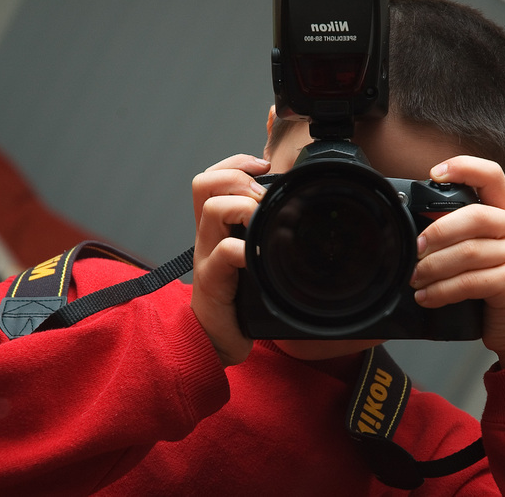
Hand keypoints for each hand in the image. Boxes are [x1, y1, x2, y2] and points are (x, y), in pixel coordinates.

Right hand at [190, 155, 269, 366]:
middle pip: (205, 183)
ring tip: (261, 222)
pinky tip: (257, 256)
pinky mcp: (211, 281)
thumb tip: (299, 216)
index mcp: (216, 227)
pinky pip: (222, 253)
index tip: (264, 167)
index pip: (212, 177)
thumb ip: (265, 235)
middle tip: (263, 199)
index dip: (236, 163)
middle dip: (239, 180)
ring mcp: (206, 256)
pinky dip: (242, 248)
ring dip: (244, 207)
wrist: (215, 340)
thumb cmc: (238, 298)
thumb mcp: (252, 258)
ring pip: (212, 209)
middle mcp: (207, 235)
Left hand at [410, 156, 504, 367]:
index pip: (491, 175)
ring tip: (415, 279)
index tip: (434, 174)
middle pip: (472, 216)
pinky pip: (469, 281)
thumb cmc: (495, 288)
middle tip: (414, 250)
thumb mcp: (481, 252)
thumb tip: (416, 226)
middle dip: (435, 232)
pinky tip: (426, 297)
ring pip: (467, 252)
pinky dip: (441, 290)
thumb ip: (459, 232)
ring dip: (432, 267)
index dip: (463, 167)